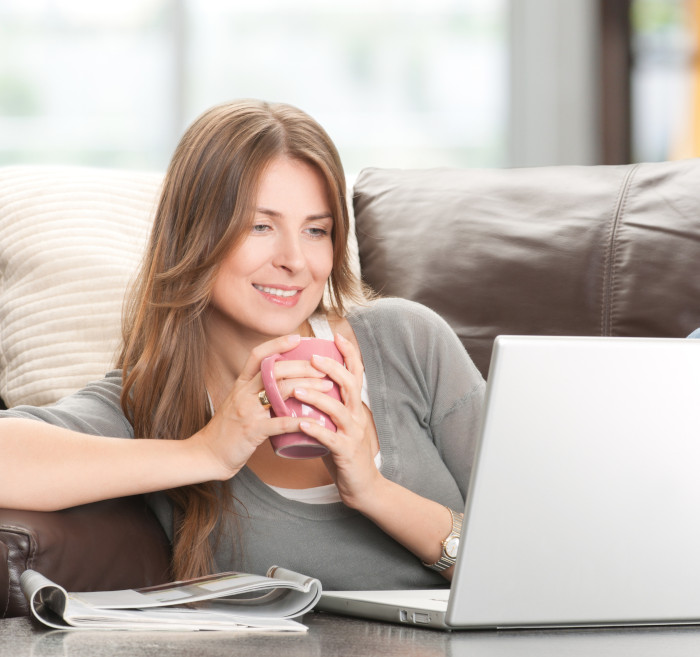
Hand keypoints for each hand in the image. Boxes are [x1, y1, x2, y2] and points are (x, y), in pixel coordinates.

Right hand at [193, 334, 329, 479]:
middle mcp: (243, 393)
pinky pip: (280, 423)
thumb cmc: (227, 430)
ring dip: (309, 388)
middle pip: (276, 370)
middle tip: (324, 368)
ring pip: (282, 391)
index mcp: (240, 384)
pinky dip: (299, 421)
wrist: (207, 455)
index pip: (258, 355)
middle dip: (304, 366)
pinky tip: (316, 420)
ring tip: (327, 387)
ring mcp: (247, 411)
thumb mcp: (238, 403)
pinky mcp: (252, 431)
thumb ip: (255, 391)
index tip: (298, 338)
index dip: (277, 344)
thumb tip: (282, 381)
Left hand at [294, 333, 384, 509]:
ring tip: (297, 389)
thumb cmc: (344, 453)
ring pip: (339, 410)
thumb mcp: (339, 424)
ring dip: (317, 398)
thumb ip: (327, 407)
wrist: (363, 487)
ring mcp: (354, 434)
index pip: (356, 374)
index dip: (349, 354)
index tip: (336, 336)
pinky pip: (331, 439)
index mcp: (355, 406)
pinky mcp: (346, 453)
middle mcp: (357, 416)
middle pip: (350, 385)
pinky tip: (303, 425)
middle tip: (313, 357)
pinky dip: (317, 431)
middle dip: (333, 368)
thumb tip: (304, 386)